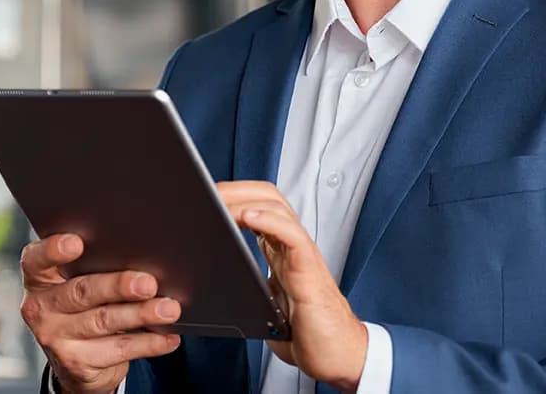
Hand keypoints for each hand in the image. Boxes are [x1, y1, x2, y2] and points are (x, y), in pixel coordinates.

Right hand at [20, 234, 181, 393]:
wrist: (75, 357)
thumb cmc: (83, 300)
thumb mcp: (78, 279)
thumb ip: (95, 262)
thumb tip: (143, 251)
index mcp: (40, 277)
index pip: (37, 259)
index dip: (54, 250)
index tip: (76, 243)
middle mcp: (42, 308)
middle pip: (82, 291)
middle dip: (118, 286)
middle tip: (148, 283)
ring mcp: (57, 338)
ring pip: (104, 321)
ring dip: (141, 314)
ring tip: (168, 308)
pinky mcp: (77, 364)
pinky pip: (119, 350)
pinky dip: (148, 342)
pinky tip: (168, 335)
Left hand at [217, 181, 367, 392]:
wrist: (338, 356)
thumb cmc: (306, 333)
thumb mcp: (264, 304)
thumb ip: (245, 287)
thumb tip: (207, 286)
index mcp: (279, 250)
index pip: (259, 205)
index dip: (234, 195)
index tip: (206, 197)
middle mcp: (291, 245)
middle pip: (267, 196)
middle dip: (236, 188)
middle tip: (208, 192)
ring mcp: (302, 253)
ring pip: (278, 207)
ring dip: (246, 199)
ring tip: (221, 201)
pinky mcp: (309, 269)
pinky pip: (292, 234)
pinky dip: (270, 220)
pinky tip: (249, 217)